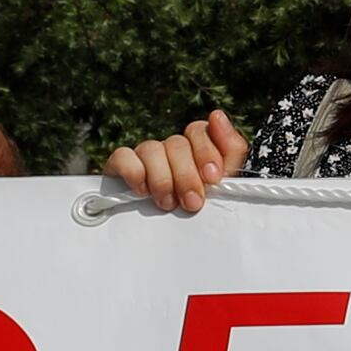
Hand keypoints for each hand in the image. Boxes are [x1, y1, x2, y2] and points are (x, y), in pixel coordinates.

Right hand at [100, 112, 246, 216]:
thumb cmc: (196, 206)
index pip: (199, 130)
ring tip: (168, 203)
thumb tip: (217, 115)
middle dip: (187, 176)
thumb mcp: (223, 183)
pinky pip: (123, 156)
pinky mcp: (120, 165)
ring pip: (152, 149)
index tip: (213, 177)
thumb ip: (230, 150)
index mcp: (196, 148)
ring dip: (162, 180)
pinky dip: (135, 173)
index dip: (206, 151)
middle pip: (177, 143)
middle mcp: (170, 148)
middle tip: (193, 202)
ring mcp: (145, 155)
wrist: (164, 235)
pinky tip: (143, 191)